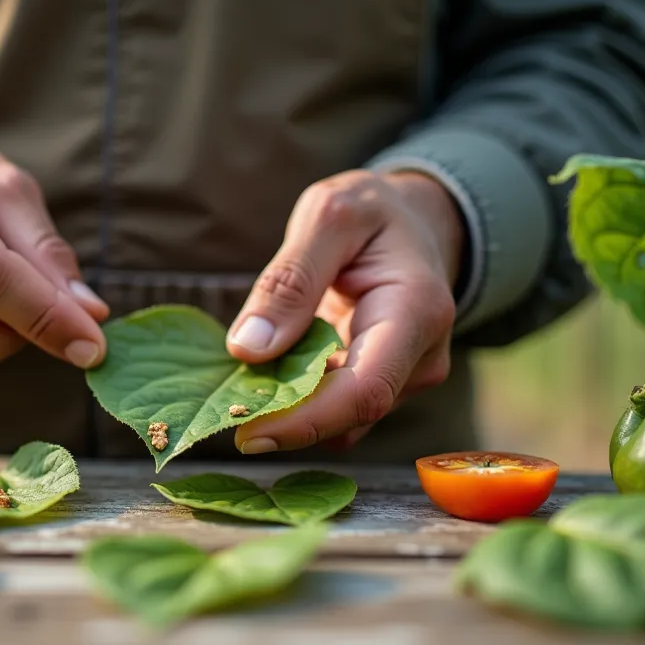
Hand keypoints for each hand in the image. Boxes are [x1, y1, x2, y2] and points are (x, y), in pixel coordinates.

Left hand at [226, 170, 463, 453]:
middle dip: (285, 418)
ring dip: (288, 408)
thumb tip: (248, 350)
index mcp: (416, 312)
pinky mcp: (383, 383)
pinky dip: (296, 398)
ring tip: (243, 377)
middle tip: (224, 403)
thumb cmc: (371, 211)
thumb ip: (289, 280)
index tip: (247, 433)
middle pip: (349, 415)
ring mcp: (405, 376)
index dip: (306, 422)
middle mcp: (421, 356)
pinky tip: (267, 373)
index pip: (365, 392)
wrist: (412, 221)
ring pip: (339, 420)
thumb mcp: (327, 216)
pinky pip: (335, 407)